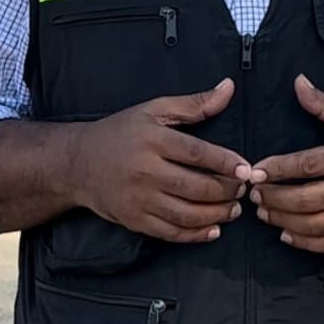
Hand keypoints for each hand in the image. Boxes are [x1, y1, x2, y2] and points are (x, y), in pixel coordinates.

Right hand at [75, 79, 260, 243]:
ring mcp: (138, 199)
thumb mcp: (153, 110)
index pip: (196, 153)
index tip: (246, 169)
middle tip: (243, 190)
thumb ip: (193, 104)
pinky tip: (213, 230)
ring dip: (216, 215)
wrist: (78, 163)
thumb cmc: (120, 131)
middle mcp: (145, 171)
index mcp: (152, 140)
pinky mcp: (134, 221)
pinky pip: (170, 232)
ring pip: (186, 214)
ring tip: (234, 210)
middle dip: (225, 191)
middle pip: (194, 186)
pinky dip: (195, 235)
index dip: (224, 162)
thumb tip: (229, 88)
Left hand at [250, 75, 323, 253]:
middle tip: (253, 194)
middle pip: (307, 199)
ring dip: (283, 220)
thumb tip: (298, 83)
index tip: (256, 170)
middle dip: (274, 198)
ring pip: (314, 224)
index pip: (309, 165)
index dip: (279, 169)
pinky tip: (286, 233)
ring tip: (264, 212)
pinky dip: (304, 242)